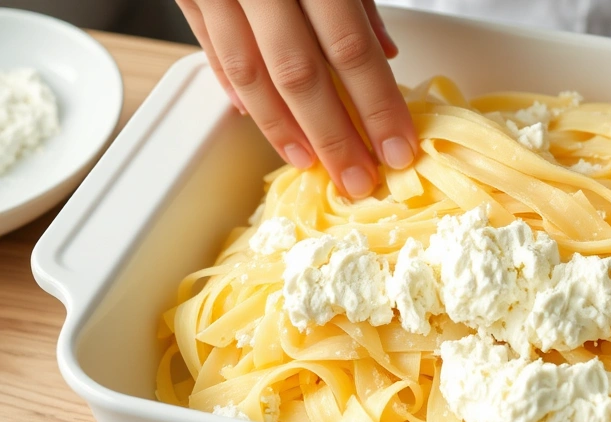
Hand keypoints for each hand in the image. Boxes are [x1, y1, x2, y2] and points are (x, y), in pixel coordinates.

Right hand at [176, 0, 417, 198]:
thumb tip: (385, 55)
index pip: (350, 50)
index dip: (376, 106)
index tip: (397, 148)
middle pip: (299, 75)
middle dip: (333, 136)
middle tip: (358, 179)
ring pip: (249, 74)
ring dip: (283, 129)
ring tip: (314, 163)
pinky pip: (210, 49)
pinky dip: (236, 89)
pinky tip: (260, 121)